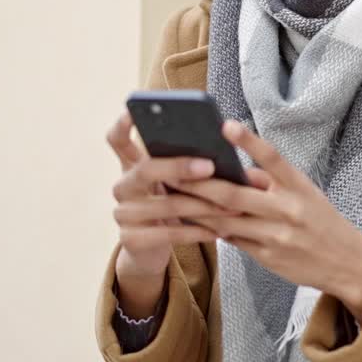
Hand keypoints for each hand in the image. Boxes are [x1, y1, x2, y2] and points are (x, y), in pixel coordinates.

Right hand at [107, 110, 235, 315]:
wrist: (151, 250)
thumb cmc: (173, 206)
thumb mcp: (179, 185)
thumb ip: (198, 169)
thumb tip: (244, 166)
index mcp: (131, 165)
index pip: (117, 139)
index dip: (123, 124)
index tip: (134, 110)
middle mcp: (122, 186)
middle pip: (146, 169)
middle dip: (180, 166)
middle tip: (211, 166)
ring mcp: (122, 213)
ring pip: (166, 205)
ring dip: (203, 205)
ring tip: (231, 206)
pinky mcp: (130, 239)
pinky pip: (167, 233)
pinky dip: (196, 231)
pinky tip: (217, 230)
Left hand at [175, 121, 361, 322]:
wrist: (347, 263)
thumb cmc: (321, 220)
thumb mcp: (305, 193)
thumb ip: (271, 181)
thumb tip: (233, 170)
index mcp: (299, 186)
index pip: (272, 158)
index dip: (248, 141)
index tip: (226, 125)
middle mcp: (287, 209)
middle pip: (235, 194)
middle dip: (200, 184)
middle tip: (172, 171)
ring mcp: (276, 235)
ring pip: (226, 220)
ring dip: (195, 208)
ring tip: (171, 195)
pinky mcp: (268, 257)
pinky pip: (232, 240)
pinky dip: (210, 229)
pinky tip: (190, 220)